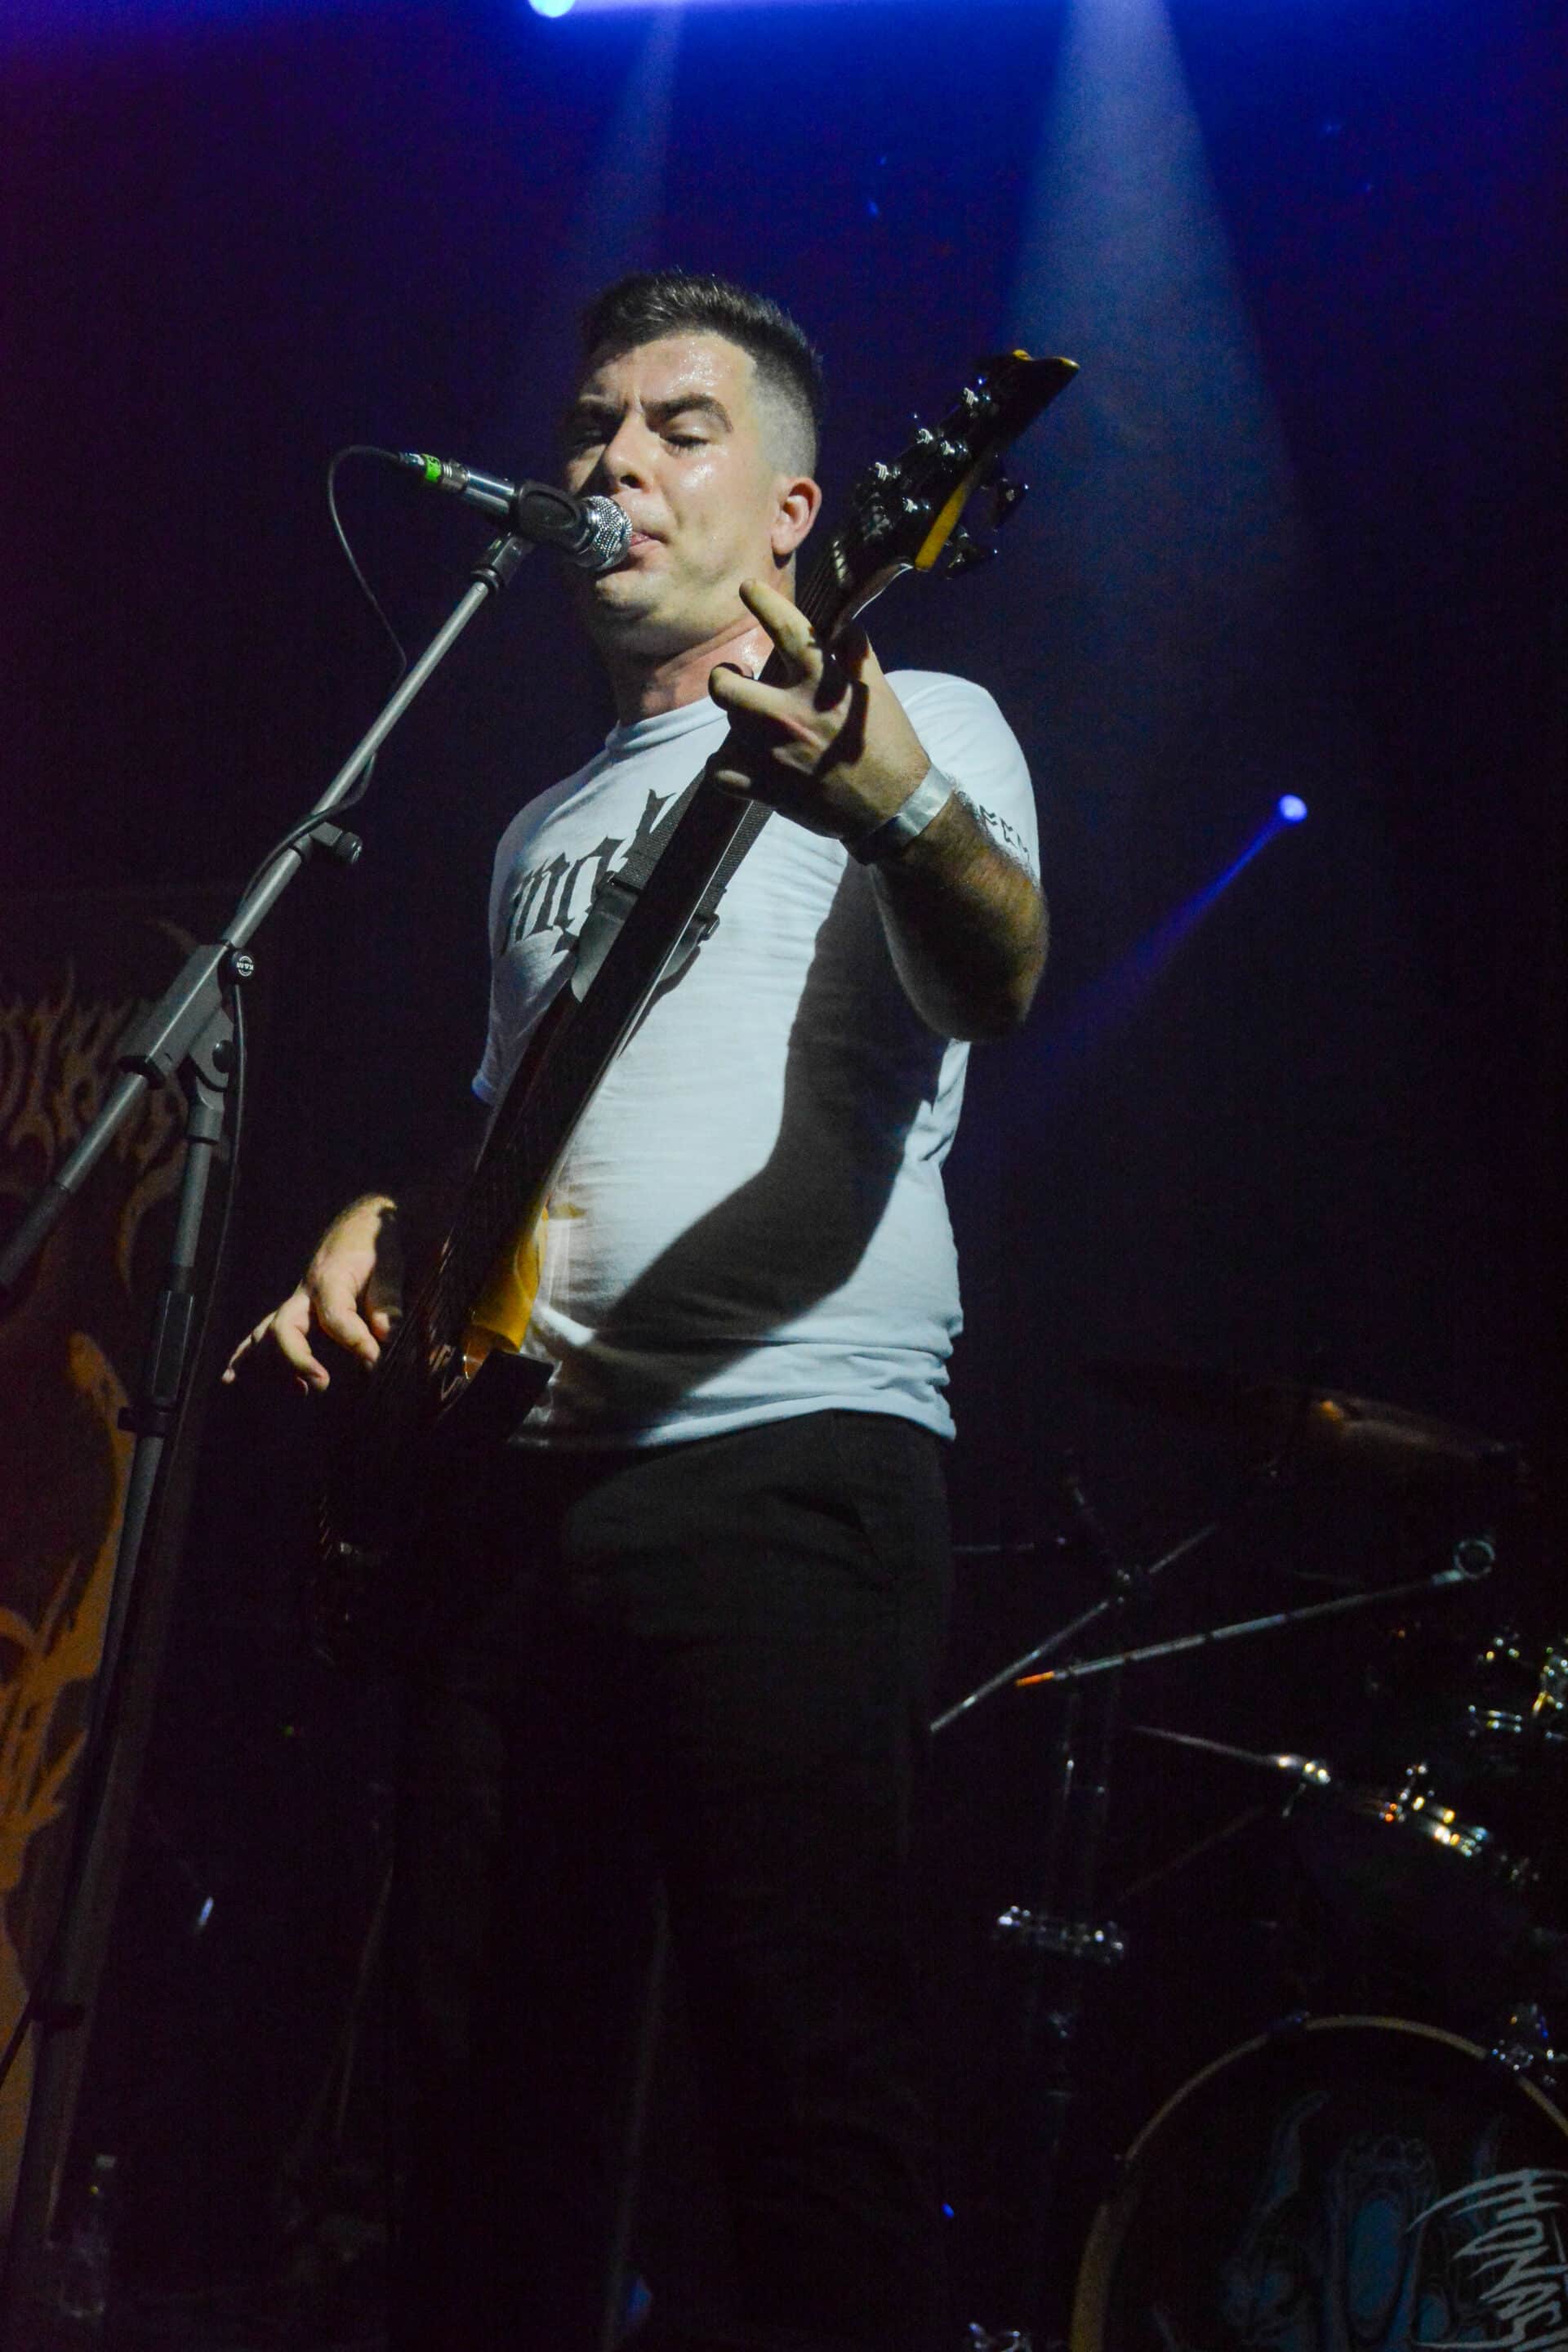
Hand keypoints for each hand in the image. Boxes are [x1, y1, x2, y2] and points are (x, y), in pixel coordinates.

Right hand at [221, 1195, 399, 1394]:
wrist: (358, 1226)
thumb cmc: (375, 1247)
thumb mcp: (390, 1264)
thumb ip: (387, 1299)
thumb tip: (385, 1334)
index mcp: (330, 1280)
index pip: (334, 1316)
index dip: (354, 1341)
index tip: (374, 1361)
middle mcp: (304, 1293)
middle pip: (284, 1327)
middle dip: (297, 1359)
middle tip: (323, 1384)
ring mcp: (293, 1305)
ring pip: (266, 1335)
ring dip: (271, 1365)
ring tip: (296, 1390)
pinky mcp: (291, 1313)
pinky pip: (260, 1335)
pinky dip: (244, 1357)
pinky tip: (231, 1379)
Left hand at [704, 577, 930, 843]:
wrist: (893, 806)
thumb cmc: (888, 742)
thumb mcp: (877, 688)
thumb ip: (854, 652)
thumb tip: (840, 622)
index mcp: (823, 682)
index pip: (785, 628)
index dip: (762, 602)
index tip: (747, 589)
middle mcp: (791, 713)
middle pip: (725, 684)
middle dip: (725, 678)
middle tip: (735, 679)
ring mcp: (773, 753)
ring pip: (725, 726)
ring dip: (736, 722)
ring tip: (751, 723)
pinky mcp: (765, 788)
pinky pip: (719, 772)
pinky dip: (725, 768)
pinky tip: (740, 762)